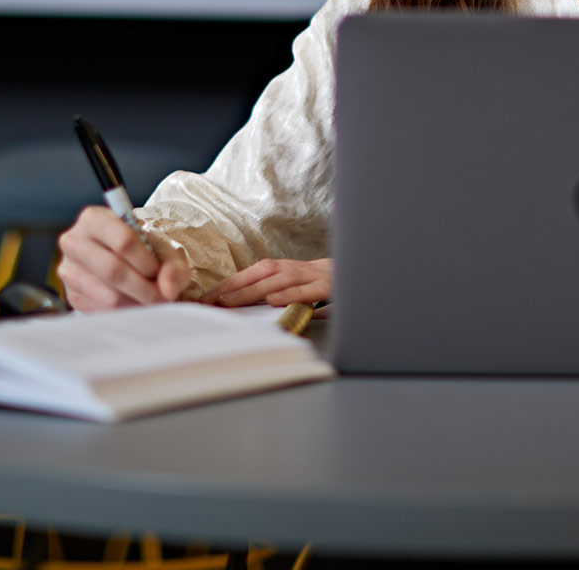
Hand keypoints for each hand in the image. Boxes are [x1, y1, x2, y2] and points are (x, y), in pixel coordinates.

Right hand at [56, 206, 189, 310]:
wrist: (127, 264)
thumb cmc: (144, 252)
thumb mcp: (164, 251)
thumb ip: (173, 267)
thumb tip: (168, 289)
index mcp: (94, 218)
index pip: (123, 241)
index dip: (146, 261)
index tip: (158, 271)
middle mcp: (74, 241)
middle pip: (113, 269)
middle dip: (143, 287)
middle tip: (161, 296)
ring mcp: (69, 270)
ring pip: (108, 295)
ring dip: (136, 302)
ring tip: (151, 299)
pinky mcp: (73, 296)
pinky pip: (102, 310)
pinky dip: (125, 311)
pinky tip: (135, 303)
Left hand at [200, 258, 331, 308]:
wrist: (370, 276)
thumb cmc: (335, 288)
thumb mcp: (308, 290)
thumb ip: (286, 297)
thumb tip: (254, 310)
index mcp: (294, 269)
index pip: (257, 272)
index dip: (232, 282)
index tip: (208, 297)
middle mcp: (303, 268)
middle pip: (265, 273)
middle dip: (235, 286)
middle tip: (210, 300)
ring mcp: (319, 275)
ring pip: (283, 279)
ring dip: (254, 290)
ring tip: (231, 301)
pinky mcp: (334, 287)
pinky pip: (310, 290)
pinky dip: (292, 294)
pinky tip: (274, 301)